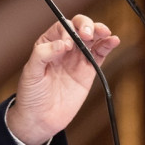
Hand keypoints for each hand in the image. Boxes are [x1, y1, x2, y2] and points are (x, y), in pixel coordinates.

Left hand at [5, 14, 119, 144]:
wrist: (40, 119)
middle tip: (88, 34)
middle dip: (86, 26)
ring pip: (92, 38)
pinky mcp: (88, 71)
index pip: (61, 28)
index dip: (67, 31)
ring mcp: (77, 59)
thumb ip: (43, 54)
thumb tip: (63, 43)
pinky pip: (100, 54)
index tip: (66, 46)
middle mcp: (64, 48)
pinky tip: (114, 40)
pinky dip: (108, 45)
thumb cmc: (31, 95)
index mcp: (48, 44)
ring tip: (105, 32)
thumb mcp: (30, 73)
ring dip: (99, 31)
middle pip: (79, 28)